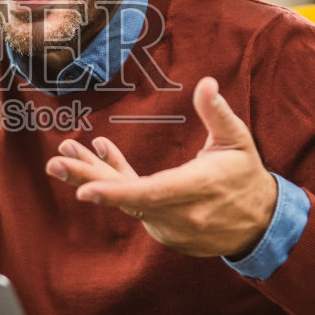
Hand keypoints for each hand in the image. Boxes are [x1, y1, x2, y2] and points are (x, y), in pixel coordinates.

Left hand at [45, 76, 277, 257]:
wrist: (261, 224)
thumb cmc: (246, 176)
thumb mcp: (238, 141)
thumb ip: (218, 114)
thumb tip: (206, 84)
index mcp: (196, 189)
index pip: (149, 193)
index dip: (115, 191)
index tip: (84, 189)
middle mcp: (179, 213)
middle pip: (126, 198)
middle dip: (87, 179)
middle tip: (54, 164)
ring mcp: (170, 227)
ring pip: (126, 200)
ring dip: (95, 176)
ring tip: (65, 154)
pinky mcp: (165, 231)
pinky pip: (134, 204)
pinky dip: (115, 184)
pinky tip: (98, 155)